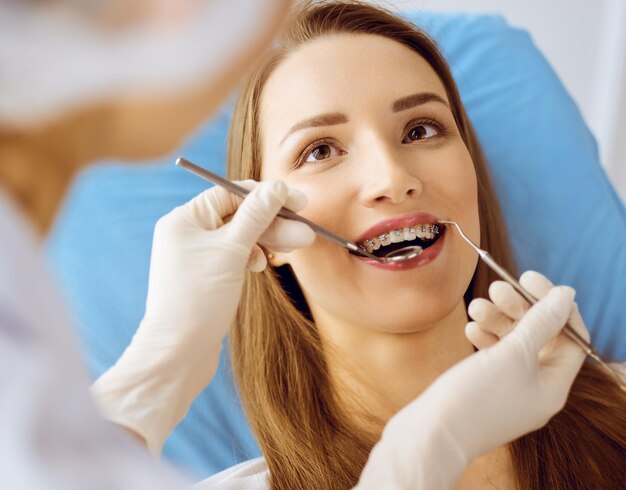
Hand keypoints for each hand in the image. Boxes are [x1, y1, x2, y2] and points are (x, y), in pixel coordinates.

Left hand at [91, 180, 313, 455]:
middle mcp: (187, 234)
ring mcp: (196, 257)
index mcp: (184, 219)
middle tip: (305, 232)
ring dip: (267, 240)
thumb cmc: (198, 300)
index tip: (298, 202)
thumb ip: (256, 216)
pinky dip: (253, 257)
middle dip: (273, 222)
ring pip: (240, 237)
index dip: (267, 196)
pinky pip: (235, 256)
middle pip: (238, 216)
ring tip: (296, 247)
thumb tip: (276, 187)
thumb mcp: (232, 251)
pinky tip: (262, 266)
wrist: (177, 355)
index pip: (231, 194)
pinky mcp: (206, 277)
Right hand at [356, 273, 586, 488]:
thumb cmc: (475, 399)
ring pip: (512, 344)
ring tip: (474, 306)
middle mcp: (536, 389)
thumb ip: (541, 322)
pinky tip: (470, 328)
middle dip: (518, 309)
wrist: (430, 436)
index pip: (569, 336)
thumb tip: (566, 295)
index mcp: (554, 386)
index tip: (528, 279)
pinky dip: (484, 338)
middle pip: (539, 337)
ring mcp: (510, 390)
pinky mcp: (485, 389)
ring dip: (496, 321)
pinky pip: (493, 356)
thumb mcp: (513, 354)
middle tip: (496, 287)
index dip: (553, 304)